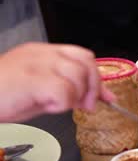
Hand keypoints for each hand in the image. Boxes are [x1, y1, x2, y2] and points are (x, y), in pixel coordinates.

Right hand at [0, 42, 114, 121]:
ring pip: (77, 75)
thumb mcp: (42, 92)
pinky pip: (63, 90)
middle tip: (86, 105)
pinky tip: (49, 106)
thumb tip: (95, 100)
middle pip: (85, 62)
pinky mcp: (32, 79)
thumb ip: (70, 92)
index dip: (97, 78)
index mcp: (44, 54)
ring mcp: (37, 64)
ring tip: (59, 105)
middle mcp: (42, 54)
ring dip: (76, 95)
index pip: (83, 57)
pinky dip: (63, 103)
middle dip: (93, 87)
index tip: (105, 98)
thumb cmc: (4, 96)